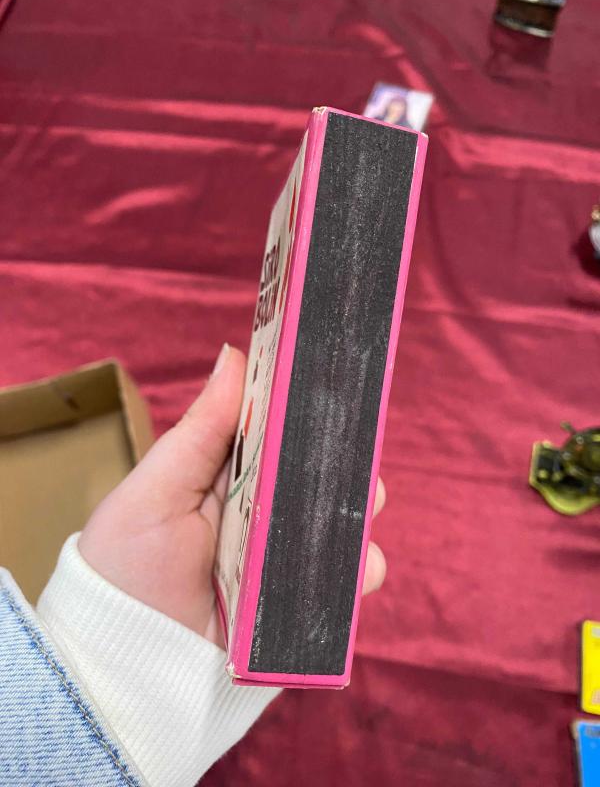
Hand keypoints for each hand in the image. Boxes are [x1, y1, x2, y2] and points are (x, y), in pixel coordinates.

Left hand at [78, 344, 387, 647]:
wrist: (125, 666)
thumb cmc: (127, 568)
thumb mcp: (156, 490)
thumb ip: (201, 430)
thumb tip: (234, 355)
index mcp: (225, 478)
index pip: (276, 434)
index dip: (306, 411)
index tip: (337, 385)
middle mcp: (259, 515)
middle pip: (315, 480)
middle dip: (344, 464)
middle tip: (360, 453)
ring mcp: (279, 562)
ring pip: (335, 529)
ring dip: (358, 516)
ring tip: (367, 506)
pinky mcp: (295, 606)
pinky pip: (338, 586)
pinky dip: (357, 574)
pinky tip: (361, 566)